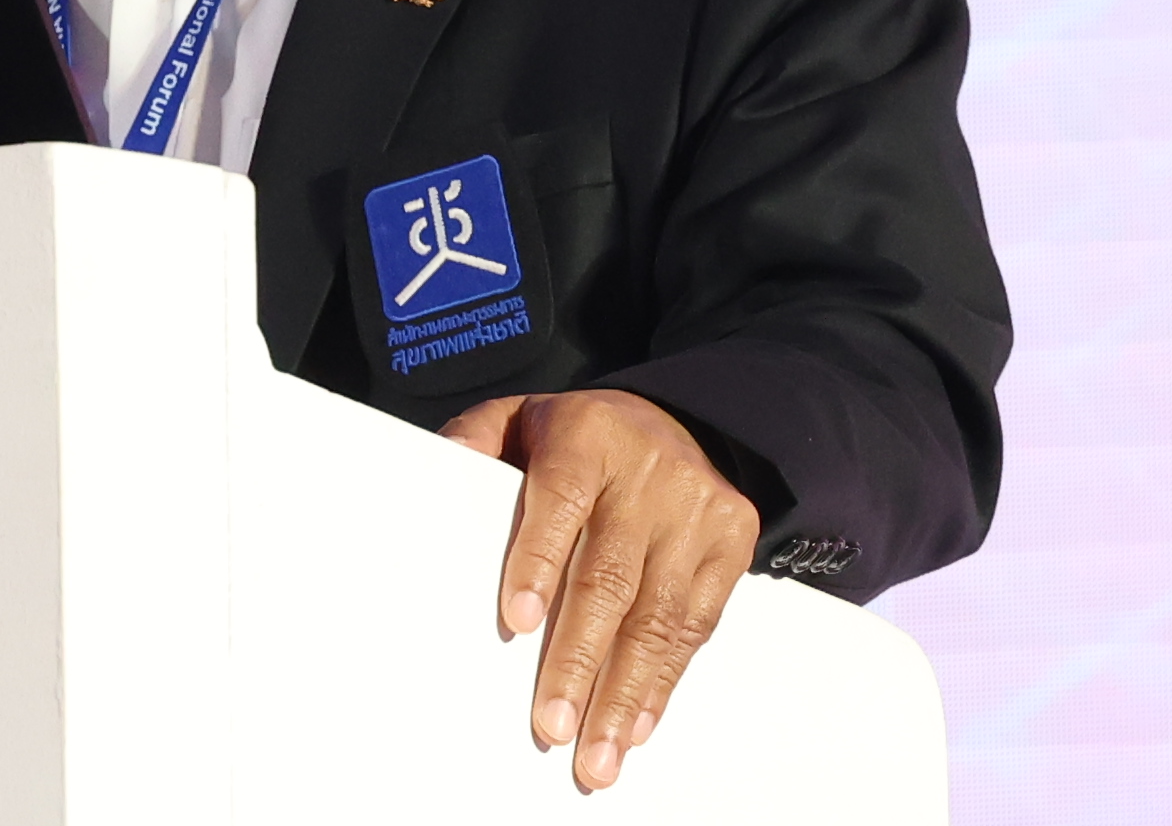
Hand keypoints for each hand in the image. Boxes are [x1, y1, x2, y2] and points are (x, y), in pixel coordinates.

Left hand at [441, 389, 759, 793]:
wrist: (675, 421)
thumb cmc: (575, 440)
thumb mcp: (519, 419)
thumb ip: (475, 442)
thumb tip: (439, 478)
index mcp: (586, 436)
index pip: (560, 498)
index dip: (539, 560)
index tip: (518, 621)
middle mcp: (649, 471)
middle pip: (610, 576)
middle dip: (579, 659)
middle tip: (551, 725)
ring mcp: (696, 509)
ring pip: (658, 614)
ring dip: (624, 692)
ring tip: (598, 752)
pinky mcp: (732, 542)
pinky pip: (696, 624)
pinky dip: (664, 680)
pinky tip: (638, 722)